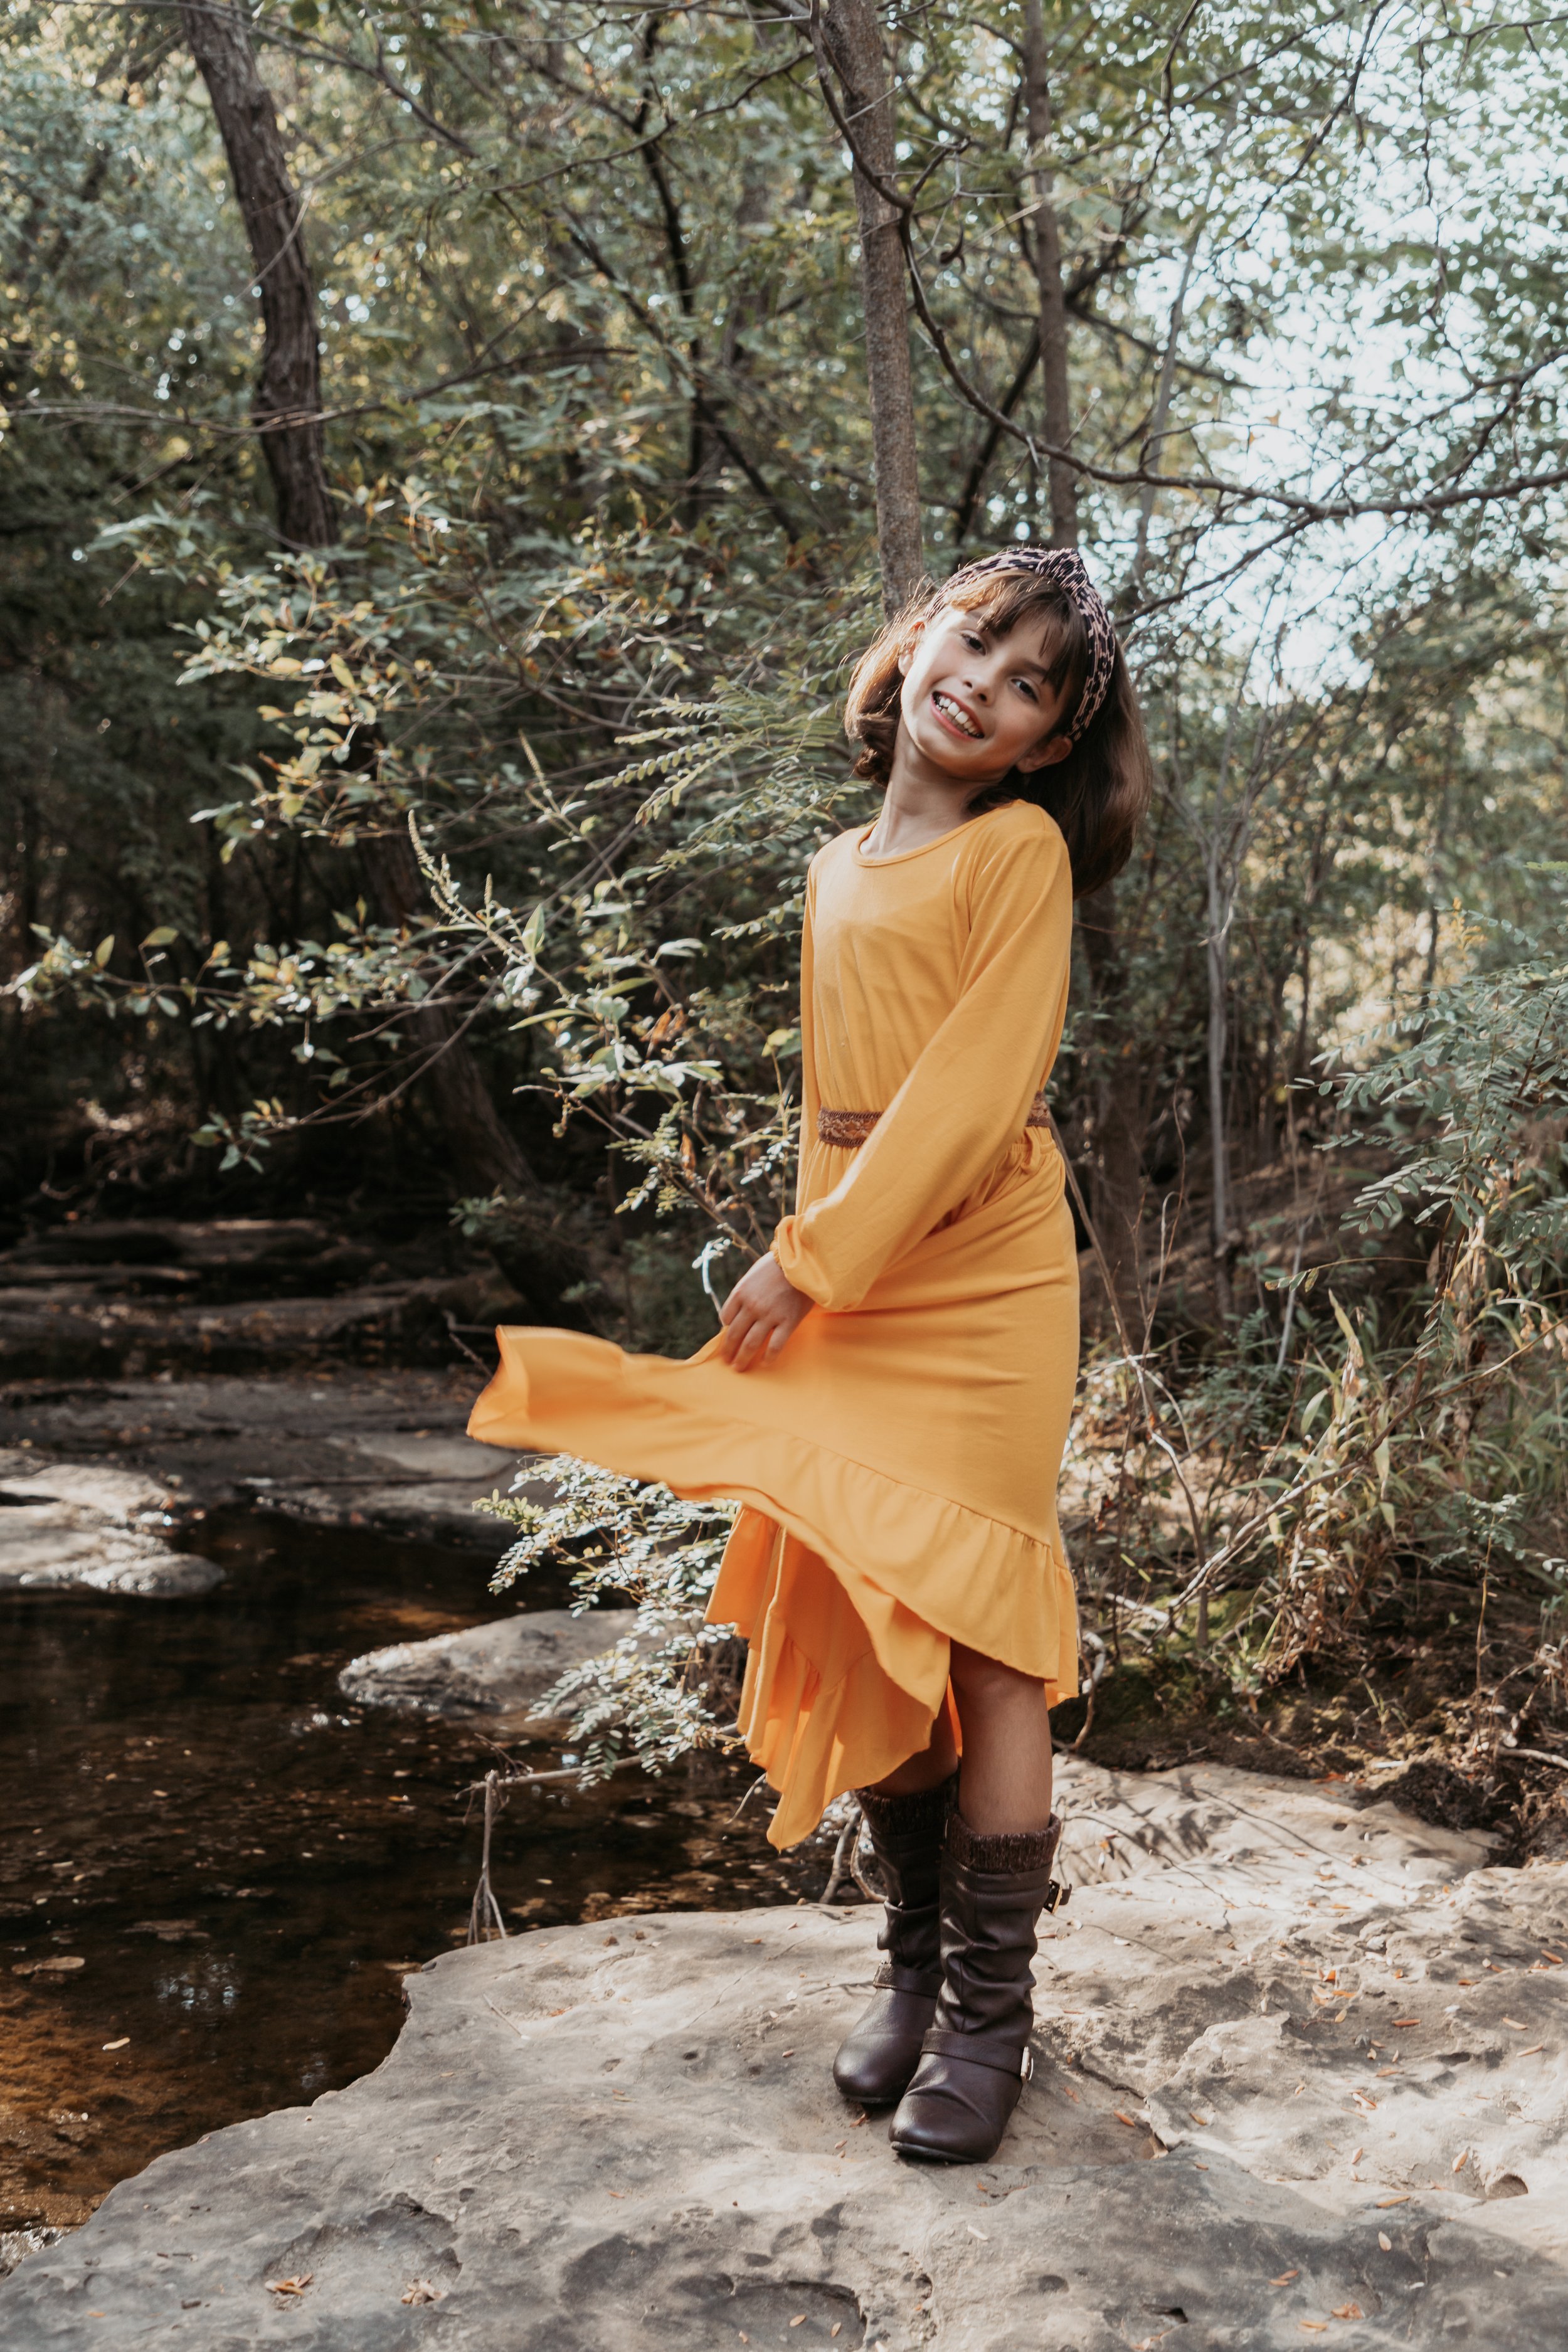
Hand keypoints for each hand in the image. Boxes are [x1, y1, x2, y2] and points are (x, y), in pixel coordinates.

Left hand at [718, 1252, 813, 1369]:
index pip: (725, 1317)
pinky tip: (765, 1363)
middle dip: (729, 1350)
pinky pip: (775, 1346)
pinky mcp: (788, 1322)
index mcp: (741, 1293)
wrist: (803, 1262)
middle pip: (734, 1334)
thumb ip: (745, 1292)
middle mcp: (752, 1306)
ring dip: (742, 1359)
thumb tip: (739, 1311)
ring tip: (738, 1368)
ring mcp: (770, 1315)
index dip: (725, 1328)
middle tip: (726, 1360)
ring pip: (751, 1344)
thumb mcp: (753, 1274)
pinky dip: (768, 1357)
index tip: (728, 1335)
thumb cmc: (778, 1266)